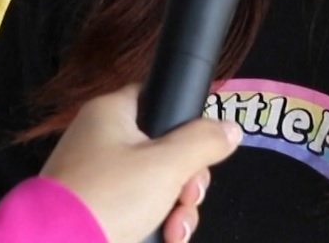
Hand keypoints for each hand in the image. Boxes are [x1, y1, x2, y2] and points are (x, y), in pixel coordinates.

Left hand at [40, 85, 242, 242]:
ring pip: (156, 185)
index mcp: (111, 114)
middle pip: (165, 150)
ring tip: (172, 229)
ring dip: (176, 209)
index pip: (158, 99)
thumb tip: (230, 128)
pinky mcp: (98, 209)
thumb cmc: (108, 197)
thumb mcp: (166, 165)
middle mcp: (102, 140)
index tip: (199, 151)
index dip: (186, 123)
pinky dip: (154, 224)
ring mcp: (98, 177)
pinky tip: (162, 238)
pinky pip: (138, 209)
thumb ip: (203, 142)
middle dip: (186, 181)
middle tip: (186, 196)